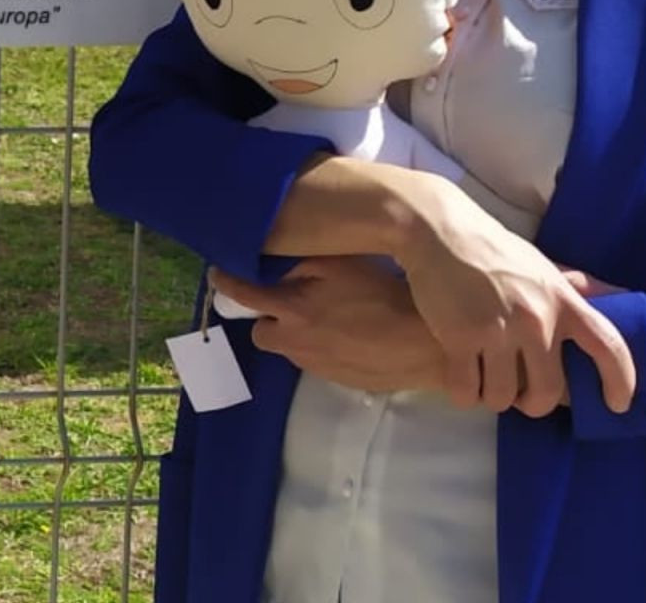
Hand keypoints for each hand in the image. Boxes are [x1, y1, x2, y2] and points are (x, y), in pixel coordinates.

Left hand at [212, 260, 447, 396]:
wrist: (426, 346)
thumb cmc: (384, 296)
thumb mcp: (341, 265)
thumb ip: (301, 264)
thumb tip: (273, 265)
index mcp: (292, 311)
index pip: (243, 297)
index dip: (227, 284)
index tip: (219, 276)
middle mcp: (296, 343)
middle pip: (261, 332)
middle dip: (269, 318)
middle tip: (291, 302)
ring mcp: (316, 366)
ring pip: (290, 349)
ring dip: (296, 333)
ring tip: (328, 317)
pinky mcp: (338, 381)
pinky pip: (316, 362)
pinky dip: (322, 348)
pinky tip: (348, 336)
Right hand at [396, 176, 637, 416]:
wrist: (440, 232)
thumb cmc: (496, 251)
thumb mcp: (544, 266)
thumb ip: (578, 289)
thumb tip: (620, 296)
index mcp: (562, 301)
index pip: (607, 346)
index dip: (620, 381)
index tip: (617, 405)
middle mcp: (536, 320)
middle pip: (548, 392)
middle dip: (534, 404)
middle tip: (521, 398)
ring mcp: (497, 330)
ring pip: (503, 397)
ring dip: (494, 398)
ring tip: (485, 383)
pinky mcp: (459, 338)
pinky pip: (466, 390)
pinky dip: (464, 394)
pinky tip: (461, 382)